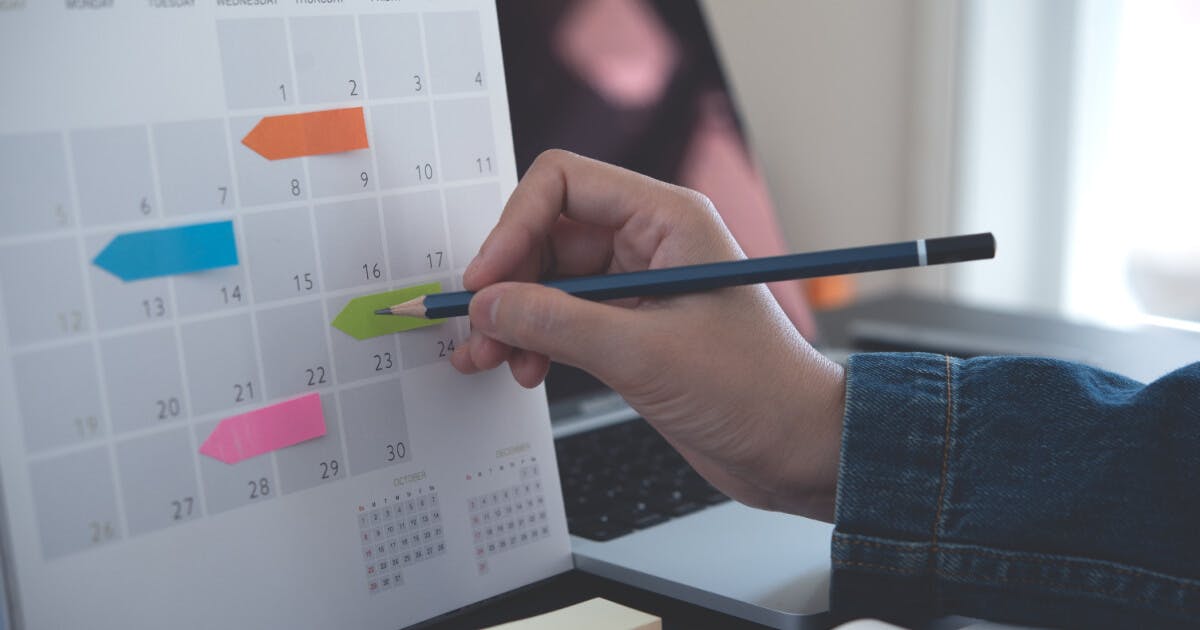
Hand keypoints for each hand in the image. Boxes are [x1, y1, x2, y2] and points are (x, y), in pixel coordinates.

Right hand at [451, 150, 845, 520]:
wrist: (796, 449)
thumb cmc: (754, 390)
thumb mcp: (644, 354)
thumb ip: (556, 324)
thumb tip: (487, 306)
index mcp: (667, 219)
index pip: (564, 184)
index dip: (513, 226)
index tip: (483, 281)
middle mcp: (650, 242)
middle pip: (548, 234)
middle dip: (508, 282)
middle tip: (478, 330)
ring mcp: (638, 286)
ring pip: (550, 282)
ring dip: (515, 318)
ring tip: (492, 360)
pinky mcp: (631, 328)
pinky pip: (564, 319)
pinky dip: (536, 340)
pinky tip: (525, 370)